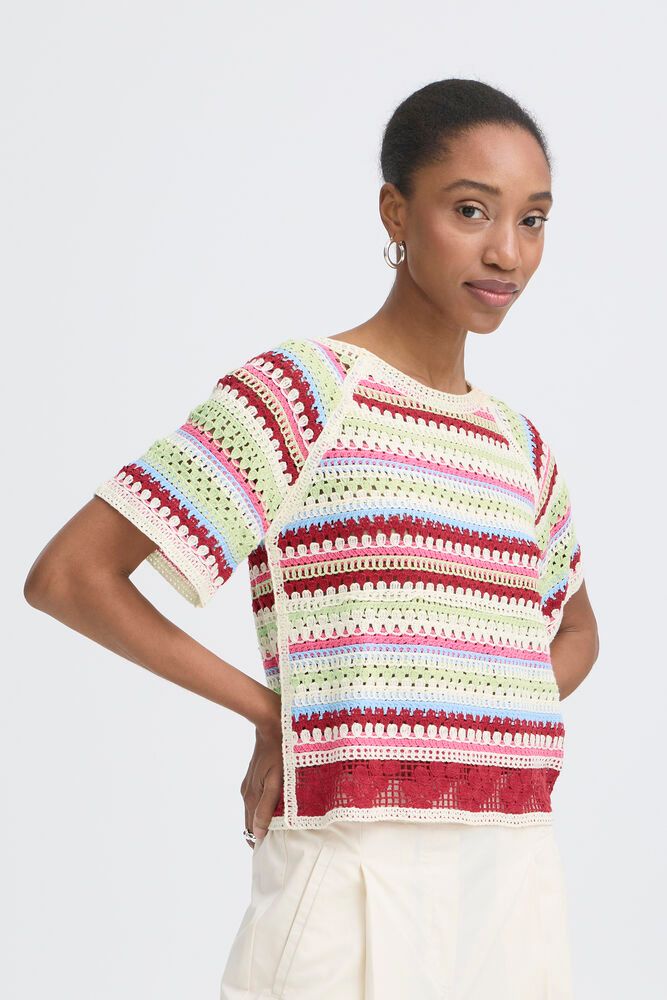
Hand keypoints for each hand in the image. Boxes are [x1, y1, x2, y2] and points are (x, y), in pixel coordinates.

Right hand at [240, 711, 282, 849]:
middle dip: (262, 833)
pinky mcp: (255, 777)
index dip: (261, 842)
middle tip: (280, 842)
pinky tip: (277, 807)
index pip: (251, 830)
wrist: (271, 725)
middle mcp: (247, 793)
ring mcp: (250, 785)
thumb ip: (267, 807)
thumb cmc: (279, 753)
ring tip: (281, 827)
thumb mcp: (276, 781)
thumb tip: (258, 833)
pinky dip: (265, 807)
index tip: (274, 850)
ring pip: (254, 810)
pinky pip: (258, 799)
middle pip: (252, 822)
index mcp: (252, 797)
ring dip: (264, 820)